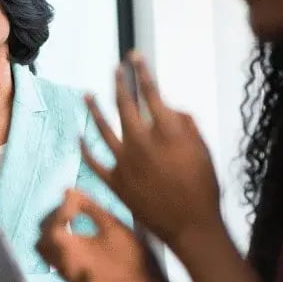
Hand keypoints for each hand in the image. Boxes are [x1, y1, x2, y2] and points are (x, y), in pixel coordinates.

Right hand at [37, 189, 168, 281]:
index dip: (54, 214)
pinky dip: (85, 274)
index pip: (48, 228)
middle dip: (51, 229)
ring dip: (60, 249)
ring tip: (77, 240)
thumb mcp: (113, 228)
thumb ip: (92, 210)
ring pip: (54, 263)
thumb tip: (68, 189)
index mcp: (76, 244)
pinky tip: (95, 267)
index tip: (72, 205)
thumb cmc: (134, 258)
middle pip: (42, 245)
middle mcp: (73, 260)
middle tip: (70, 219)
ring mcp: (80, 278)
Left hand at [83, 53, 222, 249]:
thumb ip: (184, 123)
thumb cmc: (203, 185)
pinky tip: (79, 136)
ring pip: (102, 128)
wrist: (191, 225)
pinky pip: (94, 161)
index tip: (134, 57)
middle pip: (124, 104)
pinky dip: (85, 148)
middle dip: (119, 83)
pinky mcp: (115, 181)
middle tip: (115, 70)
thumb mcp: (203, 148)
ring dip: (94, 109)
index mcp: (166, 129)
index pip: (150, 91)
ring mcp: (124, 161)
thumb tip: (167, 109)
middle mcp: (141, 140)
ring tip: (87, 95)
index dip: (141, 71)